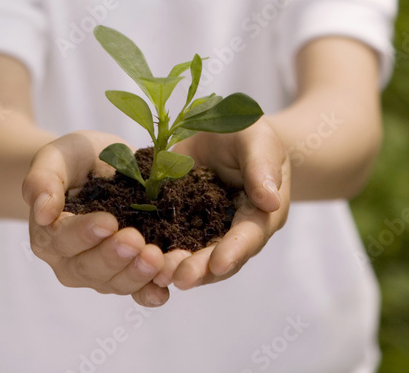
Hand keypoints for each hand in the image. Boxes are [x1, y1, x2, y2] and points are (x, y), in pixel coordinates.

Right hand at [22, 130, 183, 306]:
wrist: (100, 164)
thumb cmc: (73, 159)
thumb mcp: (55, 156)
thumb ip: (42, 179)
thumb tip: (42, 212)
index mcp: (48, 234)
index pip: (63, 239)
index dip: (85, 233)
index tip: (108, 222)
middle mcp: (70, 261)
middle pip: (89, 267)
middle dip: (113, 256)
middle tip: (135, 241)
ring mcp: (99, 272)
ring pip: (115, 282)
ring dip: (135, 274)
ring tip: (154, 258)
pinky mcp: (126, 273)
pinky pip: (137, 290)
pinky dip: (150, 292)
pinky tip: (163, 290)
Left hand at [152, 116, 289, 291]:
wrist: (223, 130)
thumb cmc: (249, 134)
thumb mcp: (258, 141)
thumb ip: (262, 167)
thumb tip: (270, 200)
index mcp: (259, 214)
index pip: (249, 236)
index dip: (234, 251)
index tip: (219, 264)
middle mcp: (232, 229)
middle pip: (218, 256)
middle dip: (200, 268)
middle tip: (179, 278)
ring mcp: (204, 226)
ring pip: (192, 254)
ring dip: (176, 266)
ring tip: (157, 273)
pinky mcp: (178, 217)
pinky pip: (167, 235)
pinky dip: (155, 247)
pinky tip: (138, 254)